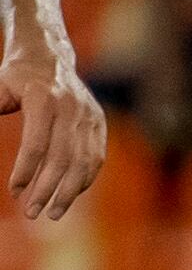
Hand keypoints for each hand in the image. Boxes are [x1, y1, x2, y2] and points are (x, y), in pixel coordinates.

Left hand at [2, 50, 105, 220]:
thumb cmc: (16, 77)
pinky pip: (94, 159)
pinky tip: (69, 196)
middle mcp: (72, 108)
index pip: (37, 144)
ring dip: (69, 192)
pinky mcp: (99, 124)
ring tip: (53, 213)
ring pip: (83, 162)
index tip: (14, 192)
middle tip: (32, 213)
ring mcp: (90, 116)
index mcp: (44, 98)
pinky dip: (83, 180)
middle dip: (47, 189)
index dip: (25, 171)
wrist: (49, 56)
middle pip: (63, 158)